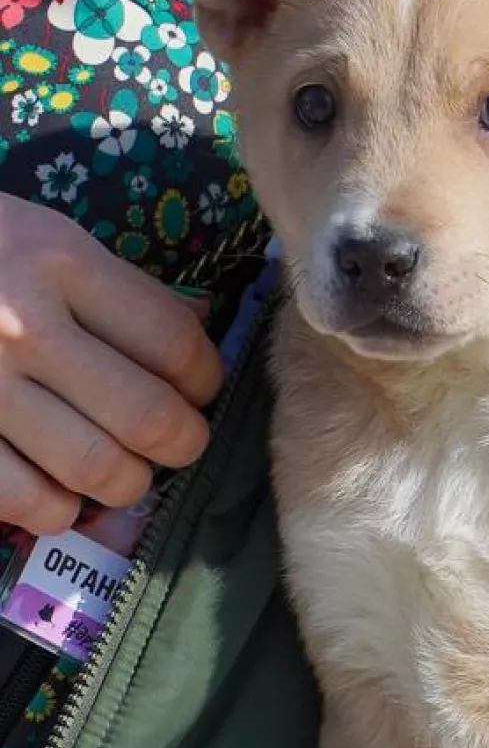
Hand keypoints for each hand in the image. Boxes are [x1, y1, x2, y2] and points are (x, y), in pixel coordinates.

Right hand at [0, 195, 221, 532]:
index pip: (175, 345)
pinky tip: (59, 492)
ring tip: (121, 469)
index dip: (205, 381)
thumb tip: (201, 327)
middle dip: (182, 443)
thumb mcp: (44, 237)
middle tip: (175, 442)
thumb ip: (121, 288)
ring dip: (126, 483)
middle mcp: (23, 325)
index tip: (197, 389)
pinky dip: (58, 510)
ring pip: (98, 469)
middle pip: (150, 418)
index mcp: (60, 262)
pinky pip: (26, 500)